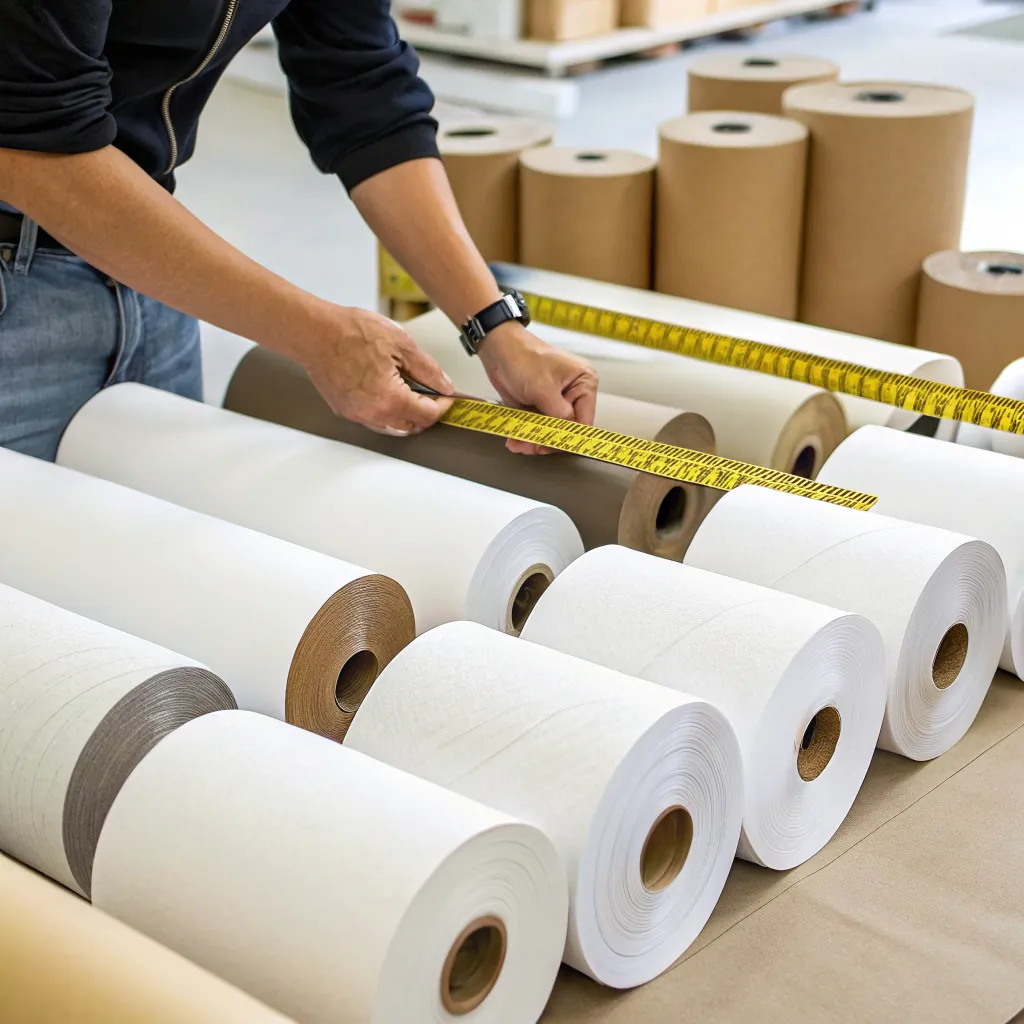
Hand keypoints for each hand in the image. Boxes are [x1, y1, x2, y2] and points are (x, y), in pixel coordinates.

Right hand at [301, 306, 453, 434]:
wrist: (313, 332)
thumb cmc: (350, 332)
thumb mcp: (401, 343)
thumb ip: (428, 369)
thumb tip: (444, 386)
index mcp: (390, 398)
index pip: (428, 415)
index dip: (443, 405)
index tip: (448, 395)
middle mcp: (373, 414)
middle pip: (412, 426)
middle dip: (426, 412)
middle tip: (432, 393)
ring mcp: (357, 415)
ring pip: (392, 427)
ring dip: (407, 415)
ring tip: (411, 391)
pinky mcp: (345, 411)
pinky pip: (374, 420)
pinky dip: (387, 412)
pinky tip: (389, 392)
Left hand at [479, 321, 598, 454]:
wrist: (498, 350)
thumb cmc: (523, 357)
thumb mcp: (543, 388)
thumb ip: (558, 414)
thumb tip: (567, 435)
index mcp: (584, 382)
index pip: (584, 420)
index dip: (570, 437)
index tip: (555, 447)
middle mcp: (573, 393)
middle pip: (566, 429)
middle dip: (547, 440)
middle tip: (531, 446)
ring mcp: (556, 402)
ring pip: (549, 431)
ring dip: (533, 440)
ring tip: (518, 443)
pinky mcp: (540, 407)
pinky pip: (537, 428)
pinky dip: (526, 435)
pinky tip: (515, 439)